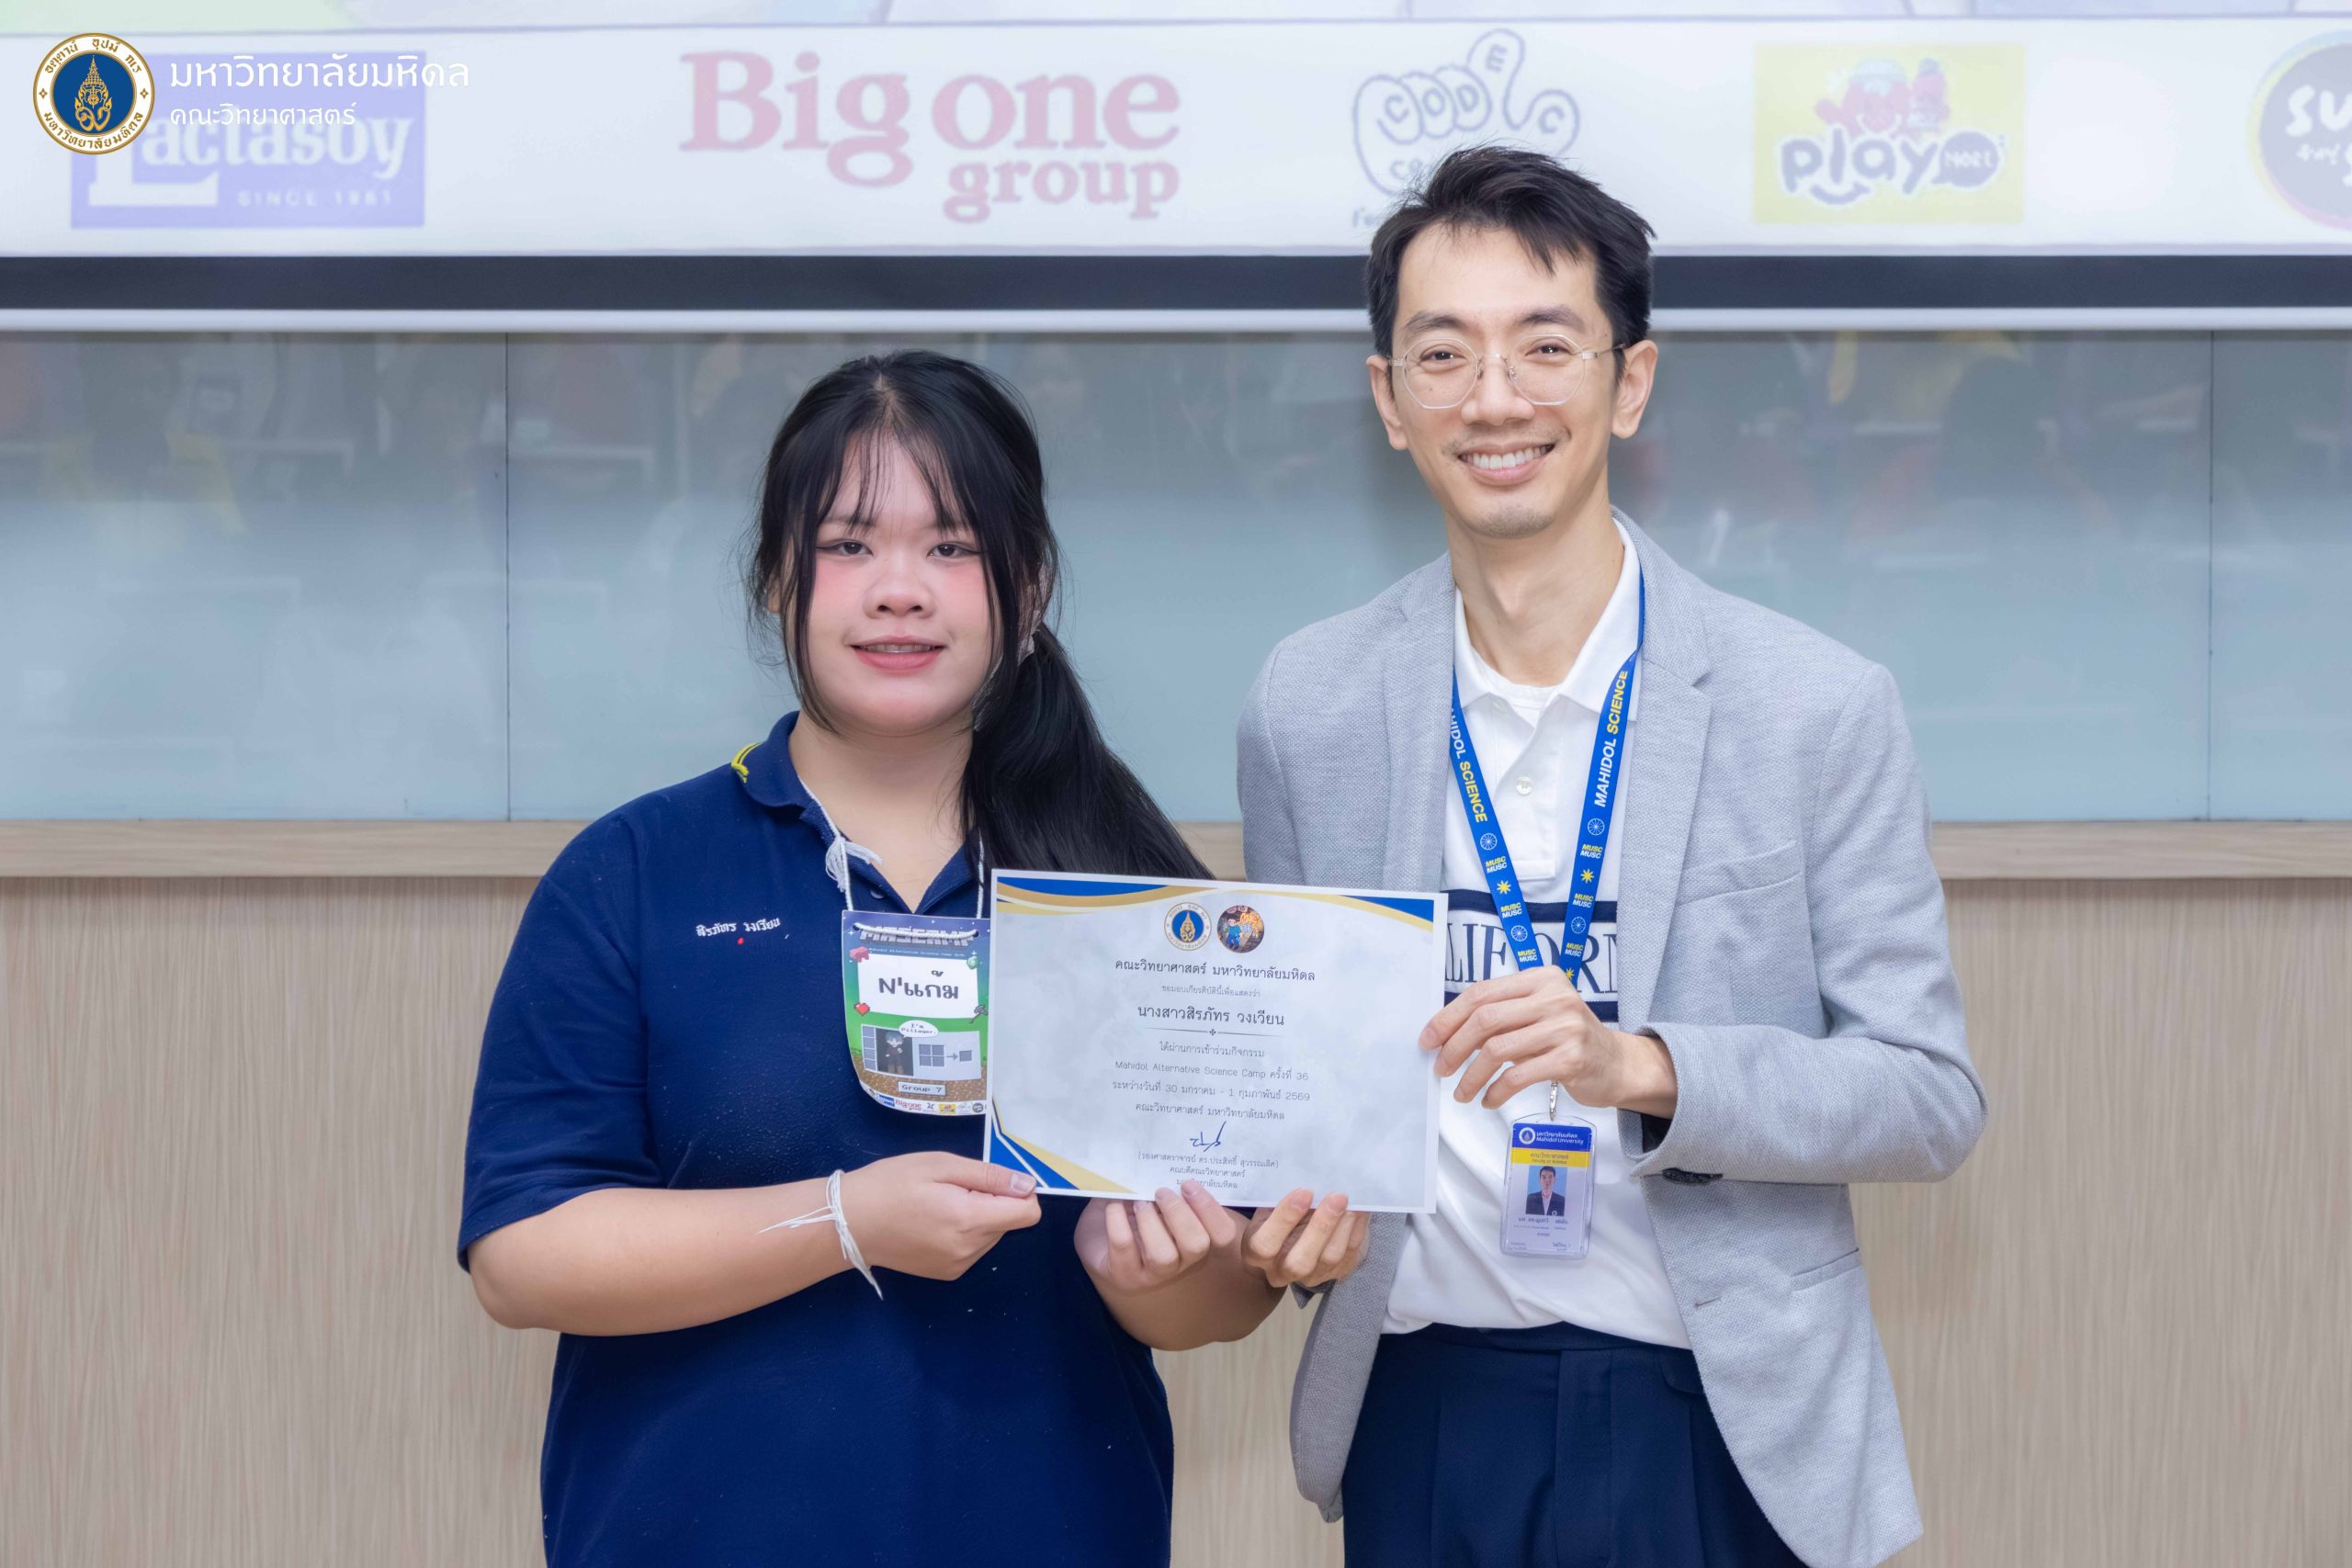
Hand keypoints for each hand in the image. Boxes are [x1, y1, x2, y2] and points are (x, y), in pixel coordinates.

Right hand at [838, 1152, 1040, 1280]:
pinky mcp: (947, 1273)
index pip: (1028, 1213)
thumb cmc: (891, 1184)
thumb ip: (988, 1176)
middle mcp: (969, 1250)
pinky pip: (973, 1248)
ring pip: (992, 1235)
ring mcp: (958, 1266)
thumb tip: (1027, 1185)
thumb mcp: (940, 1165)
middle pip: (1008, 1222)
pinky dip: (964, 1233)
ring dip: (977, 1218)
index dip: (1017, 1192)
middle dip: (991, 1202)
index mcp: (970, 1220)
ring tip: (938, 1205)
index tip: (989, 1181)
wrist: (849, 1223)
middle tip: (951, 1189)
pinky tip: (933, 1223)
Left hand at [1075, 1182, 1243, 1294]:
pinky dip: (1117, 1221)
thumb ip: (1165, 1184)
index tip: (1189, 1183)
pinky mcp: (1123, 1275)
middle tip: (1161, 1192)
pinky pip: (1124, 1249)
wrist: (1098, 1241)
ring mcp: (1153, 1273)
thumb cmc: (1133, 1215)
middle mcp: (1181, 1260)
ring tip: (1139, 1203)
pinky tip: (1113, 1206)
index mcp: (1195, 1237)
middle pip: (1197, 1245)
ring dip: (1150, 1222)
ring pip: (1163, 1255)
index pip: (1222, 1233)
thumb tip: (1163, 1159)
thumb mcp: (1153, 1198)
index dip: (1212, 1209)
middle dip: (1180, 1213)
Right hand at [1241, 1189, 1369, 1290]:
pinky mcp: (1336, 1273)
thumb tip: (1305, 1171)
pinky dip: (1357, 1229)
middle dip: (1320, 1228)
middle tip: (1336, 1197)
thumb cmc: (1280, 1212)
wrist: (1297, 1233)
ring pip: (1329, 1258)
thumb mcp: (1270, 1205)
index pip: (1265, 1244)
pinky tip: (1362, 1207)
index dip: (1284, 1219)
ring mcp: (1311, 1276)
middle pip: (1300, 1261)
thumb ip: (1279, 1196)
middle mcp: (1281, 1271)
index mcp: (1257, 1252)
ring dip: (1343, 1226)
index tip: (1303, 1192)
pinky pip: (1350, 1254)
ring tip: (1351, 1199)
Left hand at [1422, 967, 1677, 1116]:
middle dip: (1454, 1047)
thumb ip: (1501, 1016)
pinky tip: (1489, 1100)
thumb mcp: (1536, 1015)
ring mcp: (1565, 1027)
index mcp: (1540, 978)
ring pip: (1498, 1050)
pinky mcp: (1571, 1059)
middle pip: (1486, 1019)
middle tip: (1440, 1068)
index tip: (1428, 1039)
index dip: (1448, 1017)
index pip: (1482, 993)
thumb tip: (1445, 1033)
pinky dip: (1496, 1091)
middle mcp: (1554, 997)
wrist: (1617, 1064)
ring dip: (1472, 1075)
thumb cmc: (1567, 1039)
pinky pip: (1518, 1076)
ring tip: (1461, 1092)